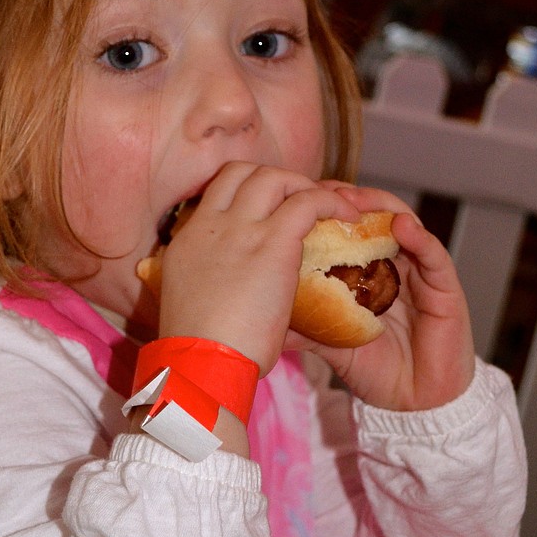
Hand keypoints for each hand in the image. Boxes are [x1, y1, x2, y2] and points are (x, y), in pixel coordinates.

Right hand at [157, 164, 362, 376]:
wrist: (200, 364)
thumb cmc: (198, 353)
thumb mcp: (195, 307)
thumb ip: (212, 286)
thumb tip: (234, 296)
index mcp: (188, 241)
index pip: (215, 193)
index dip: (244, 193)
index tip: (266, 210)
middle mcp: (210, 225)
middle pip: (241, 173)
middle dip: (274, 180)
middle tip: (298, 203)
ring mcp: (240, 229)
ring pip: (274, 177)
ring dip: (302, 186)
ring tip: (325, 208)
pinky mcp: (273, 242)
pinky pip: (308, 201)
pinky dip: (331, 202)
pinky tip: (348, 216)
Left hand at [290, 184, 475, 410]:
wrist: (413, 405)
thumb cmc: (374, 369)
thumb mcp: (331, 342)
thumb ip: (303, 326)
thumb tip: (261, 319)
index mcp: (365, 272)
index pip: (344, 229)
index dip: (324, 209)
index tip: (298, 198)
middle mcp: (393, 265)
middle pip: (371, 218)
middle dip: (348, 200)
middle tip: (324, 191)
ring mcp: (420, 272)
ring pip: (404, 225)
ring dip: (381, 208)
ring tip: (357, 200)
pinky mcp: (446, 287)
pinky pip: (434, 255)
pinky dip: (419, 237)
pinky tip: (401, 226)